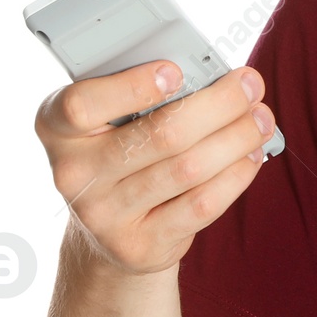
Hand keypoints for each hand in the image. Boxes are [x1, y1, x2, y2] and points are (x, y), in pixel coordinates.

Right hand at [34, 60, 277, 275]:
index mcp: (56, 127)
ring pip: (188, 169)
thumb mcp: (111, 117)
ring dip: (236, 138)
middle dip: (218, 105)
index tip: (176, 70)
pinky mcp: (139, 246)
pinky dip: (236, 175)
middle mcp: (73, 173)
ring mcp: (104, 215)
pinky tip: (252, 154)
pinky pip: (201, 205)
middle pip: (160, 135)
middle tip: (250, 85)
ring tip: (260, 119)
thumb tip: (217, 77)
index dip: (132, 87)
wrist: (108, 229)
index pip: (82, 104)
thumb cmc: (120, 149)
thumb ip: (145, 94)